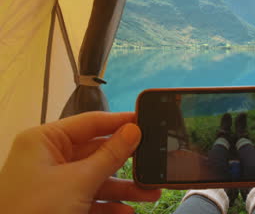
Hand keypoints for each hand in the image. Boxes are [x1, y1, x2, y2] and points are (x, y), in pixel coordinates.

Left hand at [0, 112, 160, 213]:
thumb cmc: (33, 212)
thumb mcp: (79, 181)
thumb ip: (110, 155)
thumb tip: (132, 131)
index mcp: (45, 141)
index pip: (90, 122)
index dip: (119, 122)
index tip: (145, 120)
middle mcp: (49, 157)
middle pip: (98, 152)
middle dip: (126, 163)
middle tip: (151, 162)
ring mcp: (54, 182)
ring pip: (97, 178)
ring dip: (123, 188)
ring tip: (149, 193)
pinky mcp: (59, 203)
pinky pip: (90, 198)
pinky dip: (108, 205)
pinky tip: (126, 211)